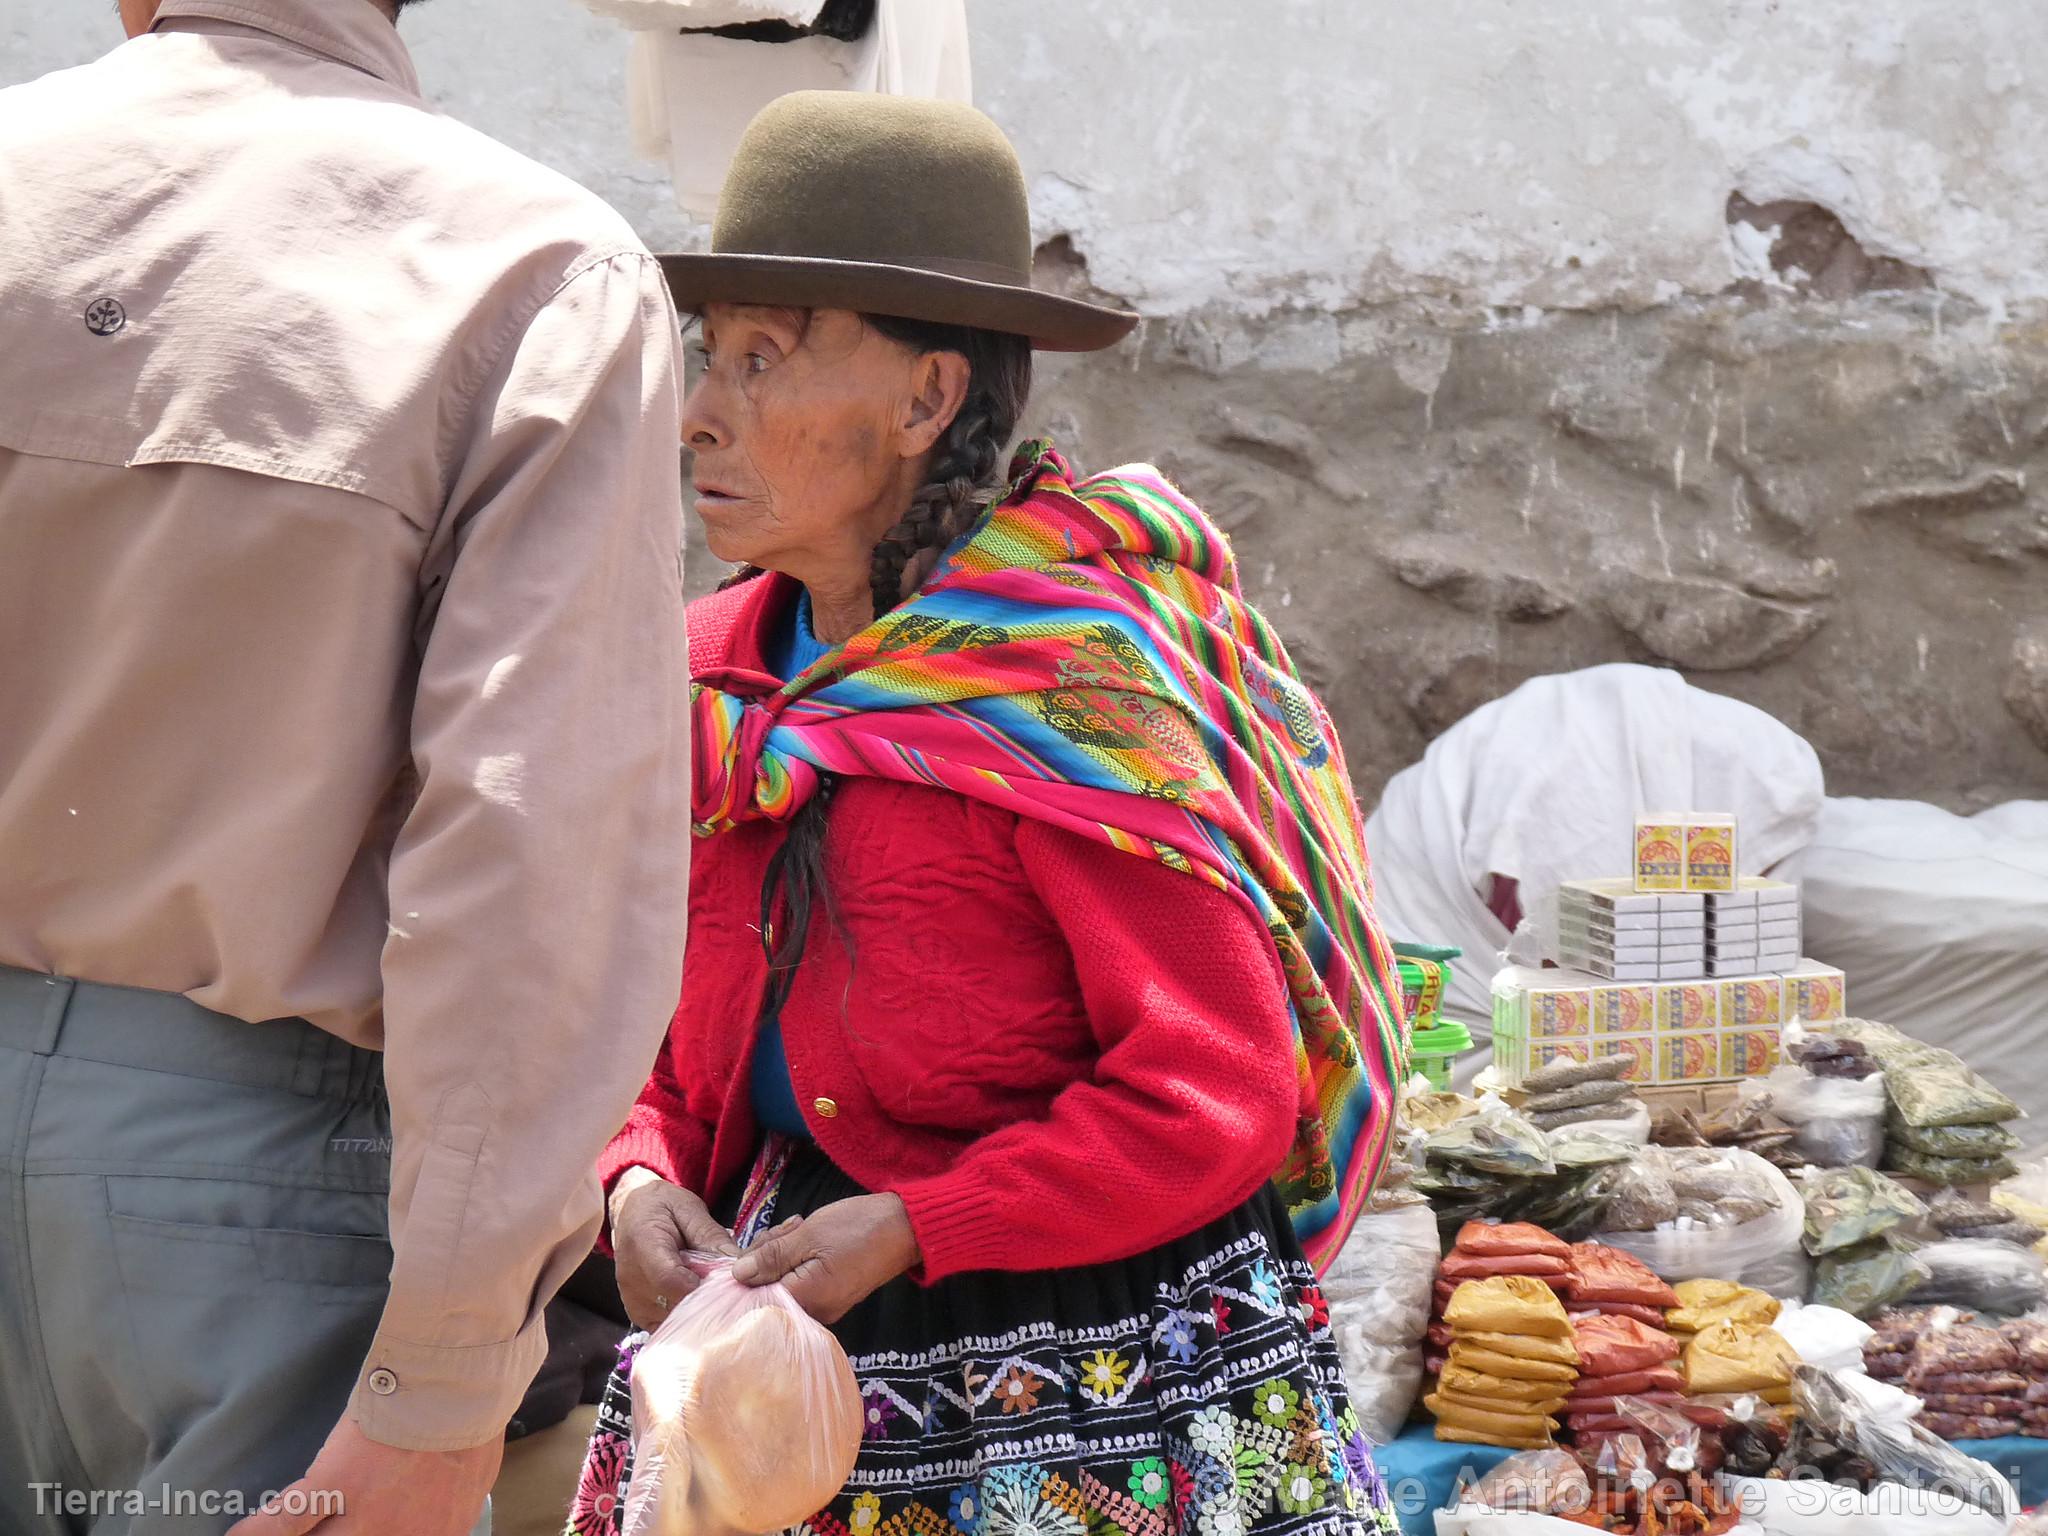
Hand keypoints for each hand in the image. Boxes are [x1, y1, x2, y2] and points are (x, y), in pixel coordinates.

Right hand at [225, 1417, 499, 1535]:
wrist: (459, 1388)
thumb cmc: (472, 1426)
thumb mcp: (472, 1481)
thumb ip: (452, 1509)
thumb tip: (447, 1513)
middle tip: (327, 1532)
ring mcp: (362, 1516)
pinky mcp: (334, 1485)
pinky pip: (283, 1521)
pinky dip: (256, 1530)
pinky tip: (237, 1535)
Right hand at [609, 1167, 741, 1329]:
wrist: (631, 1212)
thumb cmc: (662, 1207)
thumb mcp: (689, 1209)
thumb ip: (711, 1235)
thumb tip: (737, 1262)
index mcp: (642, 1245)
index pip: (671, 1280)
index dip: (702, 1288)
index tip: (728, 1283)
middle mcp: (631, 1279)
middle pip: (674, 1305)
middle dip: (707, 1301)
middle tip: (729, 1289)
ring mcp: (632, 1301)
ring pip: (673, 1320)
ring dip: (698, 1312)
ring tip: (713, 1292)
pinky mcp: (637, 1314)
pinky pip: (666, 1326)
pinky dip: (686, 1319)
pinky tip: (699, 1302)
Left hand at [730, 1193, 920, 1323]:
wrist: (906, 1227)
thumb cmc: (859, 1228)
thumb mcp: (809, 1234)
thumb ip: (772, 1256)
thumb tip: (738, 1275)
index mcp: (807, 1300)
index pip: (756, 1298)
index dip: (747, 1271)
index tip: (756, 1244)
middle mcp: (814, 1312)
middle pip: (768, 1292)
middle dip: (766, 1256)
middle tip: (787, 1227)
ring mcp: (824, 1305)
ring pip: (783, 1283)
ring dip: (782, 1253)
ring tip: (798, 1226)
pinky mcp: (830, 1294)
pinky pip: (800, 1281)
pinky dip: (796, 1259)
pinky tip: (804, 1235)